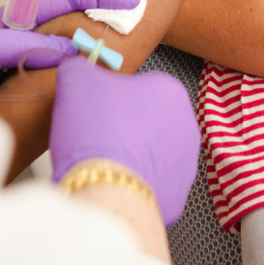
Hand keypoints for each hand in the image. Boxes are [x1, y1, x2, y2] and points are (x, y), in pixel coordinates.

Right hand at [50, 58, 200, 225]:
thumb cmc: (97, 129)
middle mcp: (187, 125)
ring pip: (150, 153)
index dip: (110, 97)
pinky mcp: (177, 197)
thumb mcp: (76, 80)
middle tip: (96, 135)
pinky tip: (115, 184)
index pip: (137, 85)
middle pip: (147, 120)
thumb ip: (79, 67)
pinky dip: (134, 185)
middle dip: (123, 127)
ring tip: (103, 162)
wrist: (108, 189)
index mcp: (170, 89)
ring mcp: (186, 164)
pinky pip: (151, 185)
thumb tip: (76, 69)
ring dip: (130, 157)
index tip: (93, 109)